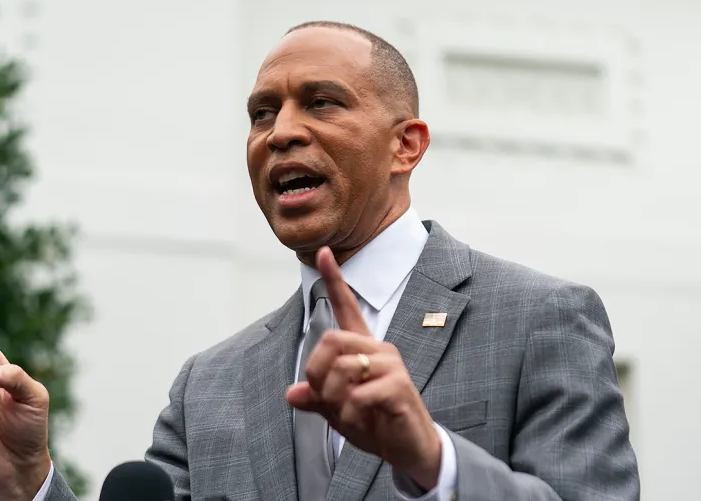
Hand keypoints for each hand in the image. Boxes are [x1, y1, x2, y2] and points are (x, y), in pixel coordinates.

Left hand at [285, 248, 441, 489]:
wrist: (408, 448)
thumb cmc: (375, 423)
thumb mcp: (338, 411)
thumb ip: (316, 398)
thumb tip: (291, 394)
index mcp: (362, 348)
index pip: (346, 306)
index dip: (333, 279)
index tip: (322, 252)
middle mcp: (378, 349)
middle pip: (330, 340)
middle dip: (316, 372)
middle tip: (323, 398)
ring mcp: (391, 365)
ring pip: (343, 366)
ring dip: (333, 397)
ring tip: (346, 413)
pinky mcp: (400, 386)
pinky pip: (360, 393)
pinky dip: (351, 411)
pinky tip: (363, 419)